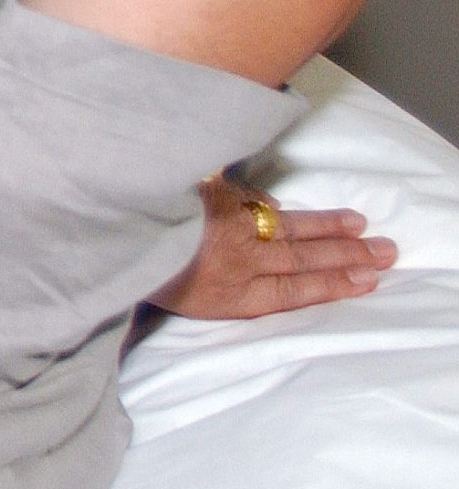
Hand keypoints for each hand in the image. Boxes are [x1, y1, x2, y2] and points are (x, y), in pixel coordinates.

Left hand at [147, 175, 396, 319]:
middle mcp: (236, 260)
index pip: (291, 290)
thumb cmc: (127, 266)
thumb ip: (203, 284)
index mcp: (225, 294)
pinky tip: (290, 208)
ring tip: (359, 227)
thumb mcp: (164, 293)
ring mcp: (227, 224)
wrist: (104, 222)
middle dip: (345, 256)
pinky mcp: (213, 194)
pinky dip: (274, 206)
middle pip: (300, 258)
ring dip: (326, 227)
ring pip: (287, 227)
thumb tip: (223, 267)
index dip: (330, 285)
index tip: (365, 279)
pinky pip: (251, 202)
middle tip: (384, 252)